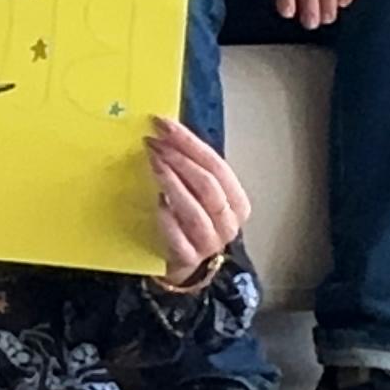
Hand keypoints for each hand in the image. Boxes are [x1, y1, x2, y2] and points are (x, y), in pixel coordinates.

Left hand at [147, 117, 250, 273]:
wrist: (183, 264)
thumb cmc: (189, 220)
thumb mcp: (198, 193)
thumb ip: (191, 168)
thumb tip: (166, 130)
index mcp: (236, 202)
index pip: (216, 166)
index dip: (189, 142)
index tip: (163, 124)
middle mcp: (228, 223)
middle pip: (208, 185)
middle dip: (179, 158)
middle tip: (153, 141)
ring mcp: (209, 243)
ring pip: (196, 211)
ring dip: (173, 182)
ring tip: (153, 162)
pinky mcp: (188, 259)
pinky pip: (179, 239)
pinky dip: (168, 219)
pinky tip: (157, 203)